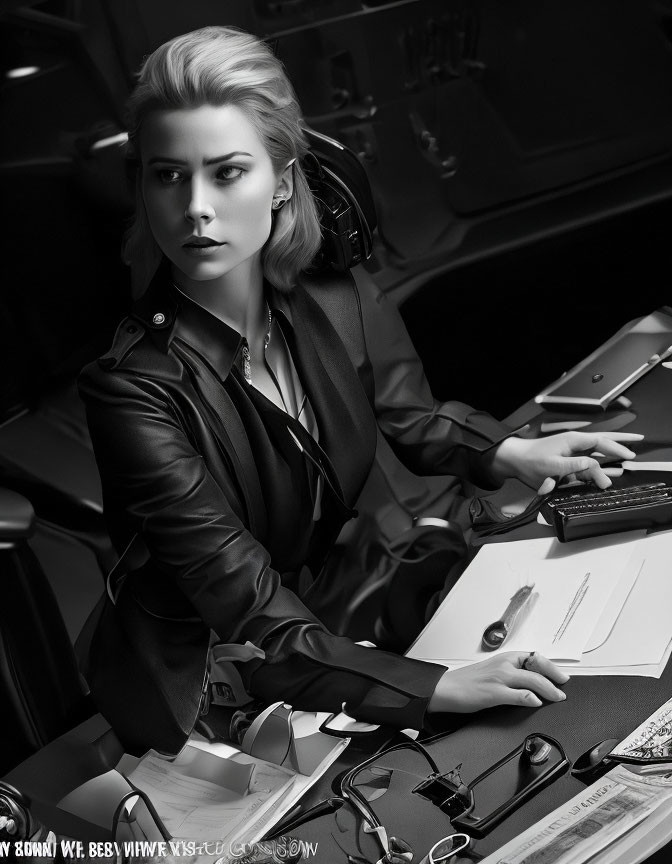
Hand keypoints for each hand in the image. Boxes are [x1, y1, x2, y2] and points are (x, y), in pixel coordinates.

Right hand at [427, 651, 568, 713]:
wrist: (446, 688)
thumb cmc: (468, 681)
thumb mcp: (492, 671)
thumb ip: (511, 673)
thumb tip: (531, 682)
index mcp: (504, 658)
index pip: (534, 657)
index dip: (550, 667)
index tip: (560, 675)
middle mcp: (504, 665)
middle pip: (537, 667)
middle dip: (554, 677)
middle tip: (563, 687)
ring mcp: (499, 678)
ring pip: (532, 680)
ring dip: (549, 689)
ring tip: (557, 697)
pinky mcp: (494, 693)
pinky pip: (518, 695)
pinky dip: (530, 698)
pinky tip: (536, 702)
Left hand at [488, 431, 643, 493]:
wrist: (514, 460)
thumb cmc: (531, 461)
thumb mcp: (554, 465)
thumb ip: (575, 466)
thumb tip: (595, 466)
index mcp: (573, 441)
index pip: (601, 442)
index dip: (617, 447)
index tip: (630, 454)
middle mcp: (574, 444)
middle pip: (602, 441)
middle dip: (620, 442)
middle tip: (637, 443)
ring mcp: (571, 452)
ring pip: (596, 452)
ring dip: (611, 454)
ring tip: (627, 455)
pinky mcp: (567, 461)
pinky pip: (587, 461)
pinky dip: (598, 463)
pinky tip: (606, 467)